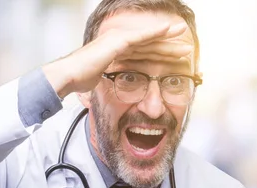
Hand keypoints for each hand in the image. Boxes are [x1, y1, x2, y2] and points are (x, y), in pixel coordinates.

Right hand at [42, 23, 191, 96]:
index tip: (174, 58)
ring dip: (168, 39)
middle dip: (169, 46)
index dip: (160, 54)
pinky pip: (142, 36)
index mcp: (117, 51)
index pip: (143, 52)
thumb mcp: (100, 79)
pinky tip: (169, 29)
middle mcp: (119, 41)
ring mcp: (119, 39)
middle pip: (150, 44)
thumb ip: (110, 78)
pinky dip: (156, 31)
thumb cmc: (80, 78)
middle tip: (186, 49)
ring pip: (150, 39)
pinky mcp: (119, 41)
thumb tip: (114, 89)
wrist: (69, 75)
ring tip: (184, 40)